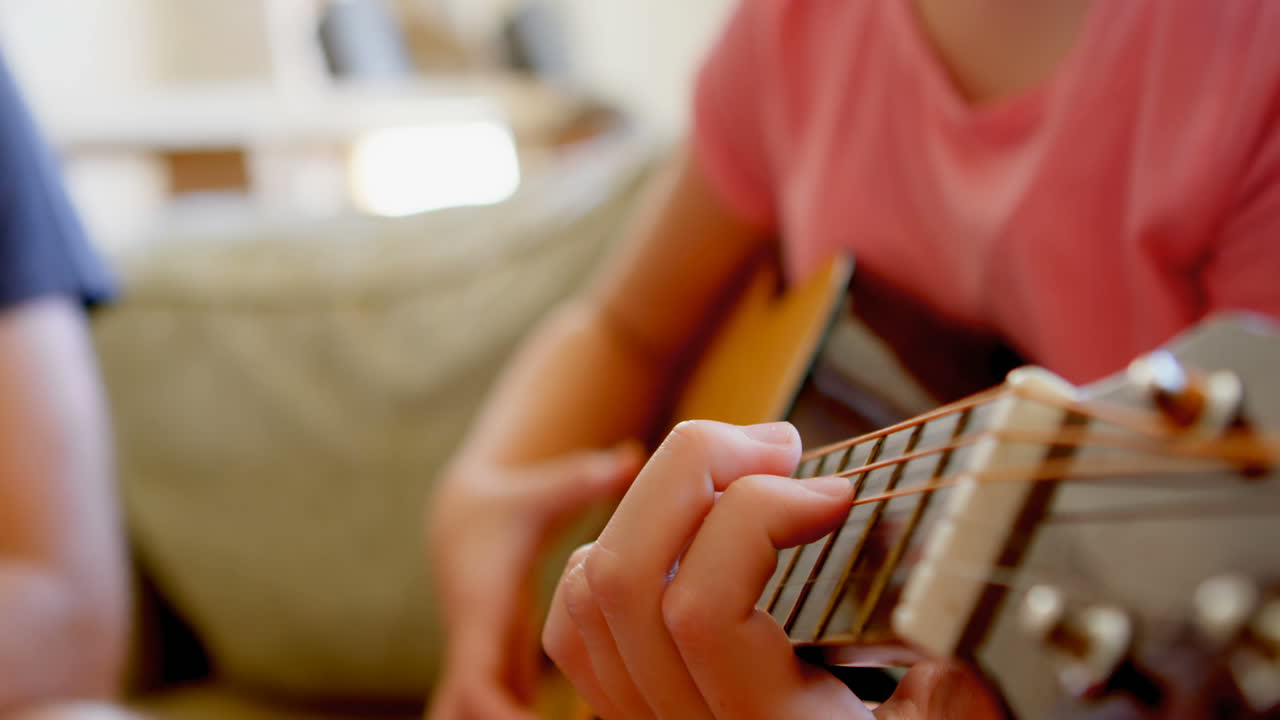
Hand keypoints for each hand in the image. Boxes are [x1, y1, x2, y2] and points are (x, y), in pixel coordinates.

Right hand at [427, 444, 642, 719]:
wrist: (458, 520)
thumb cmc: (505, 506)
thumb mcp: (538, 494)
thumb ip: (581, 480)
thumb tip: (632, 454)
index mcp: (481, 613)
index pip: (477, 687)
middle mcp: (473, 649)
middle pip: (463, 719)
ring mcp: (480, 667)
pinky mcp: (495, 675)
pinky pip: (501, 719)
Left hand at [542, 421, 1002, 718]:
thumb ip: (953, 704)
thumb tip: (939, 635)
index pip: (702, 608)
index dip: (757, 516)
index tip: (837, 493)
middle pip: (626, 576)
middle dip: (692, 472)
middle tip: (778, 445)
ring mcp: (646, 717)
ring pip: (590, 585)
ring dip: (657, 498)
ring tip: (741, 470)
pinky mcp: (631, 705)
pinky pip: (578, 617)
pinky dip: (616, 547)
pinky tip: (687, 531)